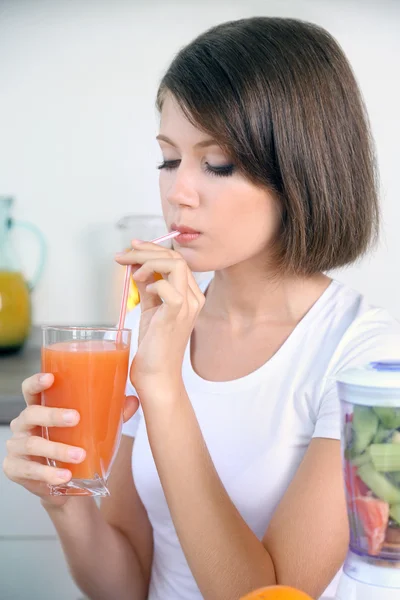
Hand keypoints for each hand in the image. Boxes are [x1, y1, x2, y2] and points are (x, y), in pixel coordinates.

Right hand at [2, 373, 138, 508]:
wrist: (64, 482)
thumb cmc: (75, 444)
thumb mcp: (93, 426)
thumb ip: (112, 413)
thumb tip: (132, 400)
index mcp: (39, 407)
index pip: (30, 389)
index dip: (36, 382)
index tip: (51, 377)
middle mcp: (24, 425)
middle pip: (31, 413)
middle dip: (52, 415)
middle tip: (76, 418)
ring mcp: (17, 447)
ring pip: (32, 443)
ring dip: (57, 449)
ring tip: (79, 455)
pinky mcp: (15, 469)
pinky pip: (30, 470)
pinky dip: (49, 473)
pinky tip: (65, 475)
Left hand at [115, 241, 204, 395]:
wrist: (157, 375)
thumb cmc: (155, 346)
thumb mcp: (151, 309)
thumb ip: (148, 287)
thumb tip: (136, 266)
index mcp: (190, 295)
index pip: (176, 259)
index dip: (153, 248)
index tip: (132, 247)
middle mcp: (194, 298)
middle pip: (175, 258)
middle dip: (146, 251)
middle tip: (124, 255)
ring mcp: (188, 306)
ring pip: (174, 265)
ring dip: (148, 262)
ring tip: (133, 273)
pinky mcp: (177, 315)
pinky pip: (168, 286)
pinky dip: (152, 282)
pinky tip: (143, 291)